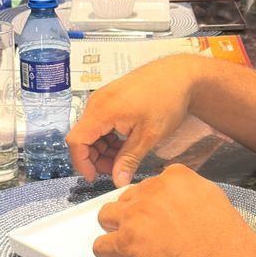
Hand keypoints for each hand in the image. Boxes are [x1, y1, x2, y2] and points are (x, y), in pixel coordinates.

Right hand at [67, 57, 199, 185]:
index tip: (95, 177)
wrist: (179, 75)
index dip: (82, 163)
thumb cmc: (167, 98)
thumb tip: (118, 181)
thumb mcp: (148, 135)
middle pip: (82, 137)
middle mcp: (97, 102)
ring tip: (124, 157)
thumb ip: (129, 159)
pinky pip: (99, 123)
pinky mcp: (110, 99)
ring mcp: (102, 99)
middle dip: (95, 158)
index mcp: (102, 110)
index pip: (76, 141)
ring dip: (103, 150)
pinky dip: (108, 138)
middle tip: (116, 169)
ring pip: (91, 132)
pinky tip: (125, 144)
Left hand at [92, 166, 255, 256]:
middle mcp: (151, 191)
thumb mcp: (212, 200)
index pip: (150, 186)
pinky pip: (100, 246)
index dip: (150, 206)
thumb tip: (179, 205)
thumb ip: (188, 196)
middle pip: (126, 199)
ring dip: (116, 231)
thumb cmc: (225, 243)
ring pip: (107, 217)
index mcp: (175, 178)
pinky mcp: (125, 242)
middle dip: (132, 217)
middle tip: (145, 236)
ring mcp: (135, 216)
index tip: (155, 219)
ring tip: (129, 248)